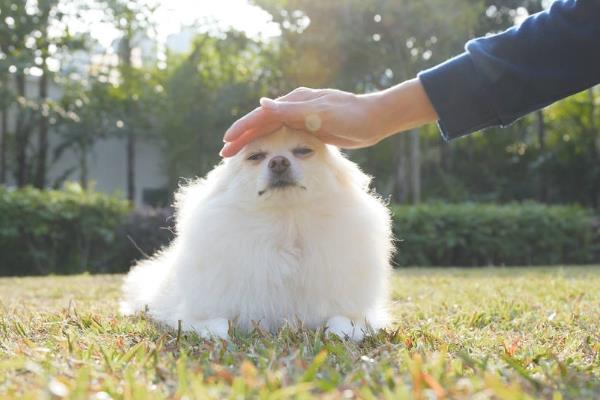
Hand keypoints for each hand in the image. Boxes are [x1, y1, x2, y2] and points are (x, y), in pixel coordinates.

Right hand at [220, 78, 437, 156]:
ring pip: (271, 131)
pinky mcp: (311, 129)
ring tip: (238, 154)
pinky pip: (283, 137)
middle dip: (243, 138)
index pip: (261, 116)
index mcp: (294, 102)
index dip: (242, 129)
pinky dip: (271, 144)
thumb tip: (262, 103)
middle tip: (224, 153)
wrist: (375, 120)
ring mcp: (303, 118)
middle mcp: (295, 108)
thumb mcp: (319, 113)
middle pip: (262, 124)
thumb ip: (290, 110)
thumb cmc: (350, 115)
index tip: (226, 141)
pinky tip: (266, 151)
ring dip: (254, 142)